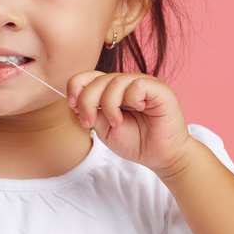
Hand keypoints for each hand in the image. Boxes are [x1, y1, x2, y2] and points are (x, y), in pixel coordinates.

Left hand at [67, 72, 195, 176]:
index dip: (75, 86)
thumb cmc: (135, 142)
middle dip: (87, 101)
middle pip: (98, 79)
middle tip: (89, 122)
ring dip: (109, 105)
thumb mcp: (104, 129)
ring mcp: (142, 84)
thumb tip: (75, 102)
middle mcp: (126, 84)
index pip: (88, 77)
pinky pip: (137, 84)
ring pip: (115, 81)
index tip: (72, 106)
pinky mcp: (159, 89)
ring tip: (116, 122)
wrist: (161, 157)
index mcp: (111, 90)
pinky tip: (138, 110)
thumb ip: (91, 113)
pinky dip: (132, 98)